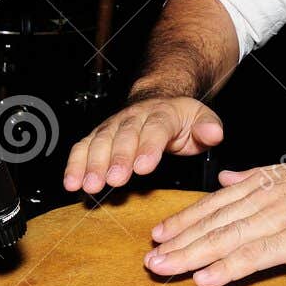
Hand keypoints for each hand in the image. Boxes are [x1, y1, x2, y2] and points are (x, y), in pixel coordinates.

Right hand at [62, 95, 224, 193]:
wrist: (158, 100)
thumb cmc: (179, 118)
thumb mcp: (201, 119)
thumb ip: (208, 128)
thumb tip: (214, 133)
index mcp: (162, 114)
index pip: (156, 129)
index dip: (148, 147)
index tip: (143, 167)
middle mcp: (134, 118)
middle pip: (124, 136)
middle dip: (116, 158)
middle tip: (112, 179)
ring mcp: (113, 126)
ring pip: (99, 142)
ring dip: (92, 164)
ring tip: (88, 185)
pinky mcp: (98, 136)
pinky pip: (83, 147)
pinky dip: (74, 165)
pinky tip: (71, 183)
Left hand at [143, 156, 285, 285]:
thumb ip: (262, 174)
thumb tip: (230, 175)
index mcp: (267, 181)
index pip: (218, 201)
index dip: (188, 218)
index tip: (162, 231)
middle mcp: (267, 197)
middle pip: (214, 221)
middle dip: (178, 240)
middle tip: (149, 256)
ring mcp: (279, 218)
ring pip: (225, 239)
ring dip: (190, 256)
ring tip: (163, 268)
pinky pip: (254, 257)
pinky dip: (226, 268)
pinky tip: (204, 279)